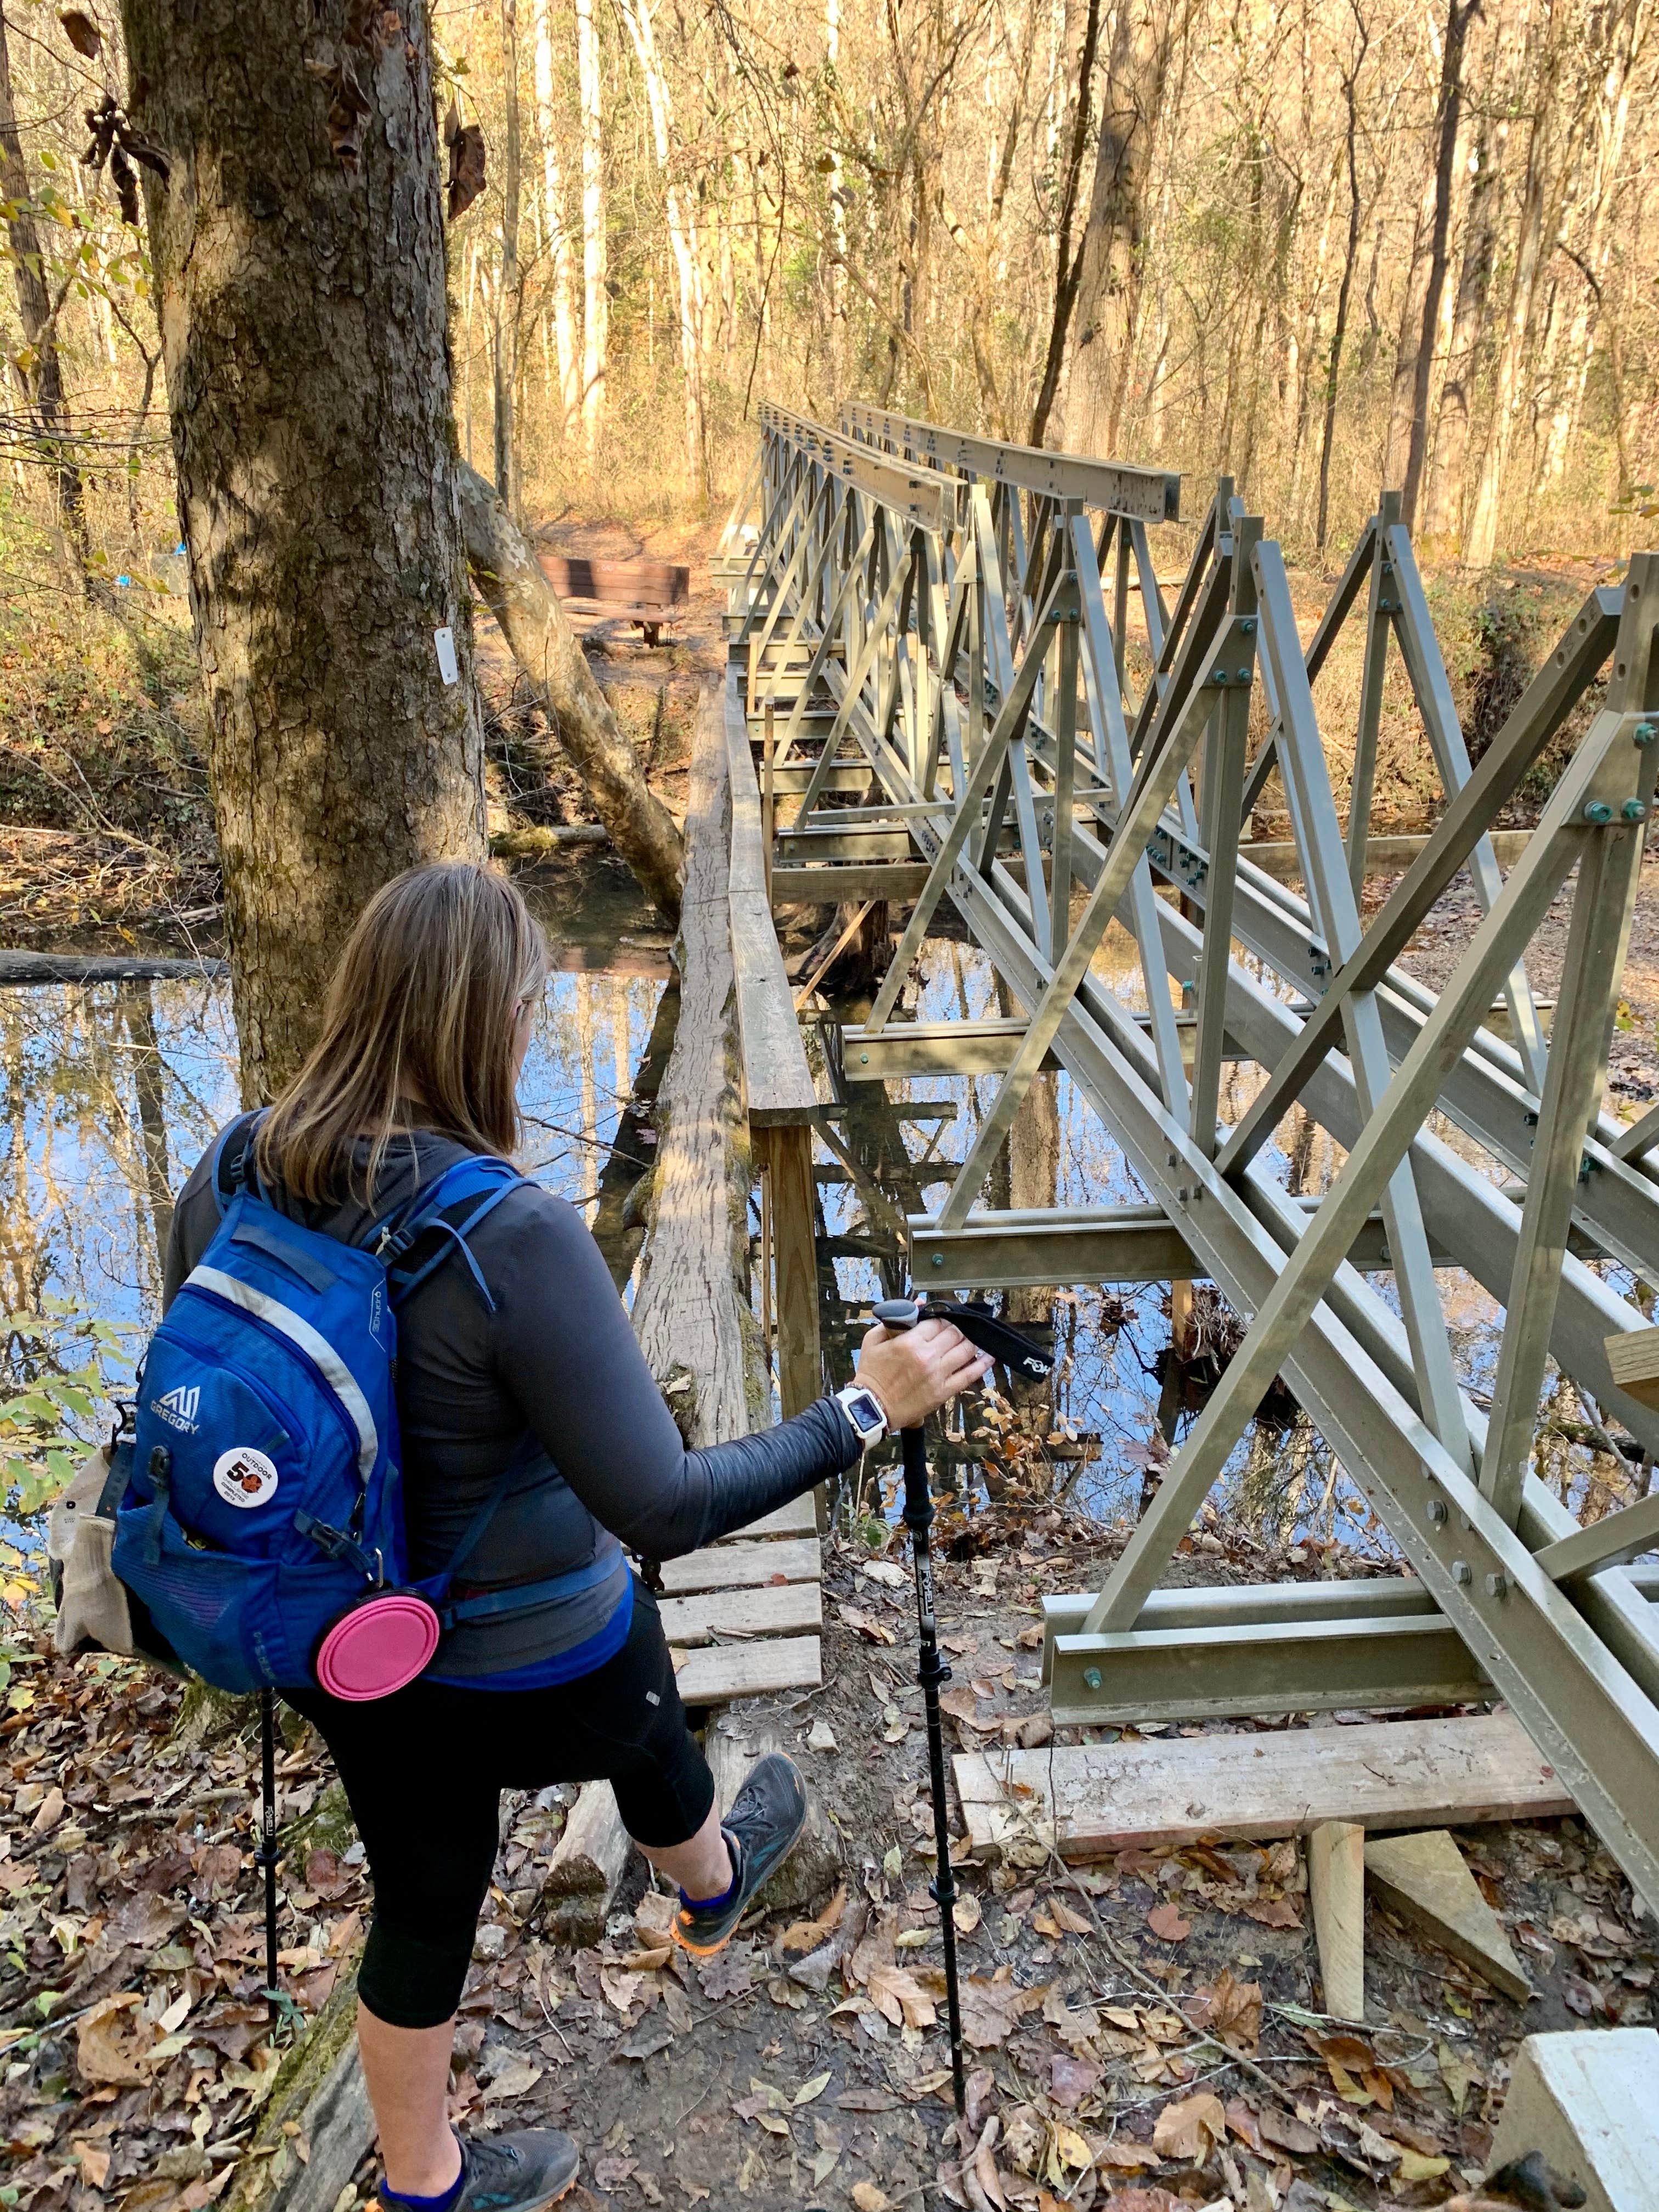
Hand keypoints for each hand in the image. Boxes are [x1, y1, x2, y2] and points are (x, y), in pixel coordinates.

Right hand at [854, 1316, 993, 1432]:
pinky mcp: (943, 1392)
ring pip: (966, 1350)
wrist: (871, 1407)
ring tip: (973, 1340)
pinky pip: (969, 1375)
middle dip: (957, 1329)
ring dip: (972, 1342)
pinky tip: (988, 1357)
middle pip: (955, 1334)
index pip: (937, 1322)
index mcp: (910, 1342)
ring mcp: (938, 1375)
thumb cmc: (871, 1373)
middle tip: (955, 1331)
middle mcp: (928, 1356)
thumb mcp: (873, 1340)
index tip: (942, 1321)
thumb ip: (895, 1319)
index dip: (941, 1319)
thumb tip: (918, 1303)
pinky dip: (982, 1365)